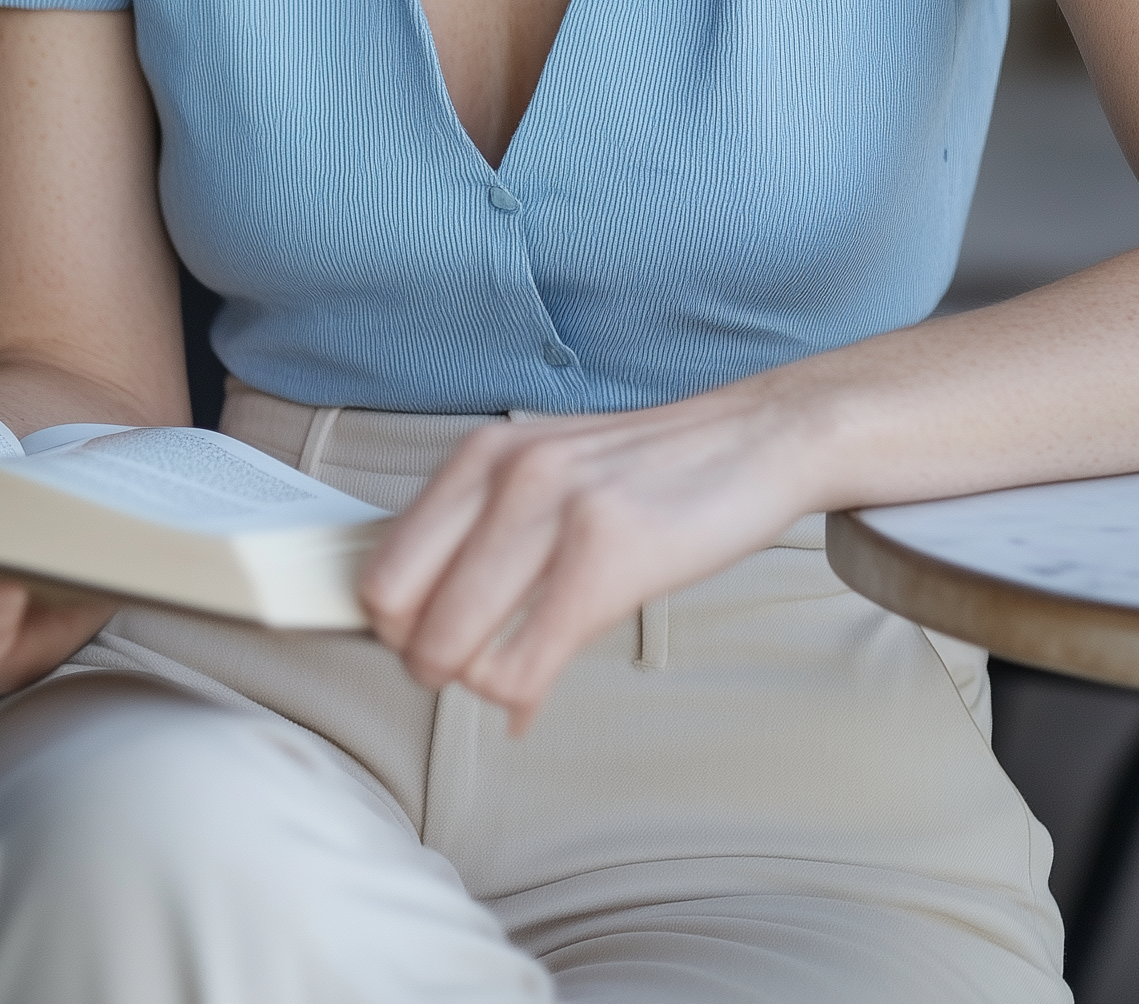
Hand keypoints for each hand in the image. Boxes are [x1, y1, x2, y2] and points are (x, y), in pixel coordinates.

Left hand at [359, 380, 812, 733]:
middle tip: (467, 670)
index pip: (383, 565)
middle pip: (405, 615)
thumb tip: (420, 618)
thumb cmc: (649, 470)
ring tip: (506, 677)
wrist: (755, 439)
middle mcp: (508, 473)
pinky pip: (524, 667)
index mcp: (482, 454)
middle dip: (429, 662)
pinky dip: (522, 699)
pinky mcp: (610, 555)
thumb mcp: (545, 469)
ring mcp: (558, 510)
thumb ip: (482, 528)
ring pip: (455, 646)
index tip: (428, 640)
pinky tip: (536, 697)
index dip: (396, 624)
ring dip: (474, 683)